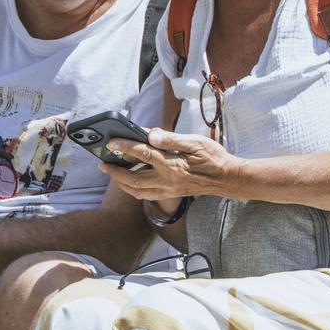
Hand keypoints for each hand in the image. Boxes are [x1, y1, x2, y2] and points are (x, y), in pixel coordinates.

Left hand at [102, 128, 240, 201]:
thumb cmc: (213, 157)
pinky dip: (134, 189)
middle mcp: (167, 181)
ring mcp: (168, 190)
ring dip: (122, 183)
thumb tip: (150, 134)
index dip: (125, 147)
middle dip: (115, 172)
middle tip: (102, 163)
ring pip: (137, 191)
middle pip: (133, 180)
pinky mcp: (170, 194)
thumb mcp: (194, 141)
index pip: (143, 155)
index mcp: (172, 165)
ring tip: (112, 173)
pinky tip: (130, 181)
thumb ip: (171, 138)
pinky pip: (146, 195)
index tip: (111, 141)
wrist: (227, 178)